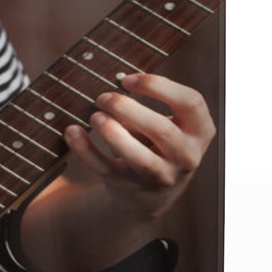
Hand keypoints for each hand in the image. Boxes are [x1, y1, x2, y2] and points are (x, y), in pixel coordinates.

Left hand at [63, 73, 215, 218]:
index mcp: (199, 132)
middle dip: (128, 109)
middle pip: (162, 129)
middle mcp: (186, 156)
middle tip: (103, 97)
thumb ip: (149, 108)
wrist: (151, 192)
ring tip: (94, 116)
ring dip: (112, 133)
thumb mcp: (168, 124)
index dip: (159, 86)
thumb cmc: (159, 143)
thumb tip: (113, 91)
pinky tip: (72, 131)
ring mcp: (160, 176)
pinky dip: (85, 150)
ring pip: (139, 157)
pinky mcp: (130, 186)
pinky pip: (106, 168)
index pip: (191, 102)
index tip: (128, 79)